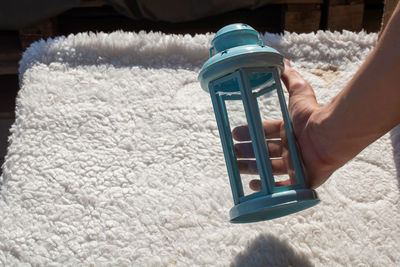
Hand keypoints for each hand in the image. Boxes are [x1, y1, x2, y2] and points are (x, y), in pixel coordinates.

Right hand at [232, 59, 338, 189]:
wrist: (329, 136)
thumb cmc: (313, 115)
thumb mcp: (299, 92)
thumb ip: (290, 77)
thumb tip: (282, 60)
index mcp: (290, 131)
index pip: (267, 132)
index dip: (251, 132)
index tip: (234, 133)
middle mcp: (293, 148)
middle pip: (265, 151)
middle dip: (247, 151)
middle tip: (232, 151)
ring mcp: (297, 166)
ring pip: (269, 168)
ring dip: (251, 167)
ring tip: (235, 165)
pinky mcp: (301, 181)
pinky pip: (281, 187)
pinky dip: (267, 187)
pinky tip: (253, 185)